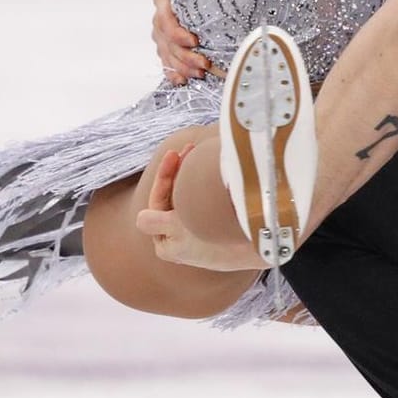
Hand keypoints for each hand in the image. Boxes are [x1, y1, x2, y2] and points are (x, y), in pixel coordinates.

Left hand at [135, 144, 267, 270]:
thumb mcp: (179, 231)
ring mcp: (198, 233)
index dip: (164, 177)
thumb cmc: (216, 243)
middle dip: (179, 172)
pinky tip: (213, 169)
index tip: (174, 154)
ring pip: (189, 197)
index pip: (158, 201)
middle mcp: (181, 238)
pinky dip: (206, 184)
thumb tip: (140, 217)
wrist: (257, 249)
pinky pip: (204, 200)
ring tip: (200, 154)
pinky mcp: (216, 228)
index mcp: (167, 242)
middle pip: (173, 198)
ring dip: (192, 175)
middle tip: (189, 148)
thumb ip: (156, 222)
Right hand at [151, 0, 206, 84]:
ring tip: (200, 73)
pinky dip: (174, 72)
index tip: (194, 41)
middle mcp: (160, 18)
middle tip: (204, 63)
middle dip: (185, 56)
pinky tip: (183, 80)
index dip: (176, 33)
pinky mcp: (169, 44)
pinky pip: (167, 61)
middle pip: (166, 41)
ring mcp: (163, 33)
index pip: (164, 20)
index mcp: (164, 0)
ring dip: (182, 66)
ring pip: (167, 53)